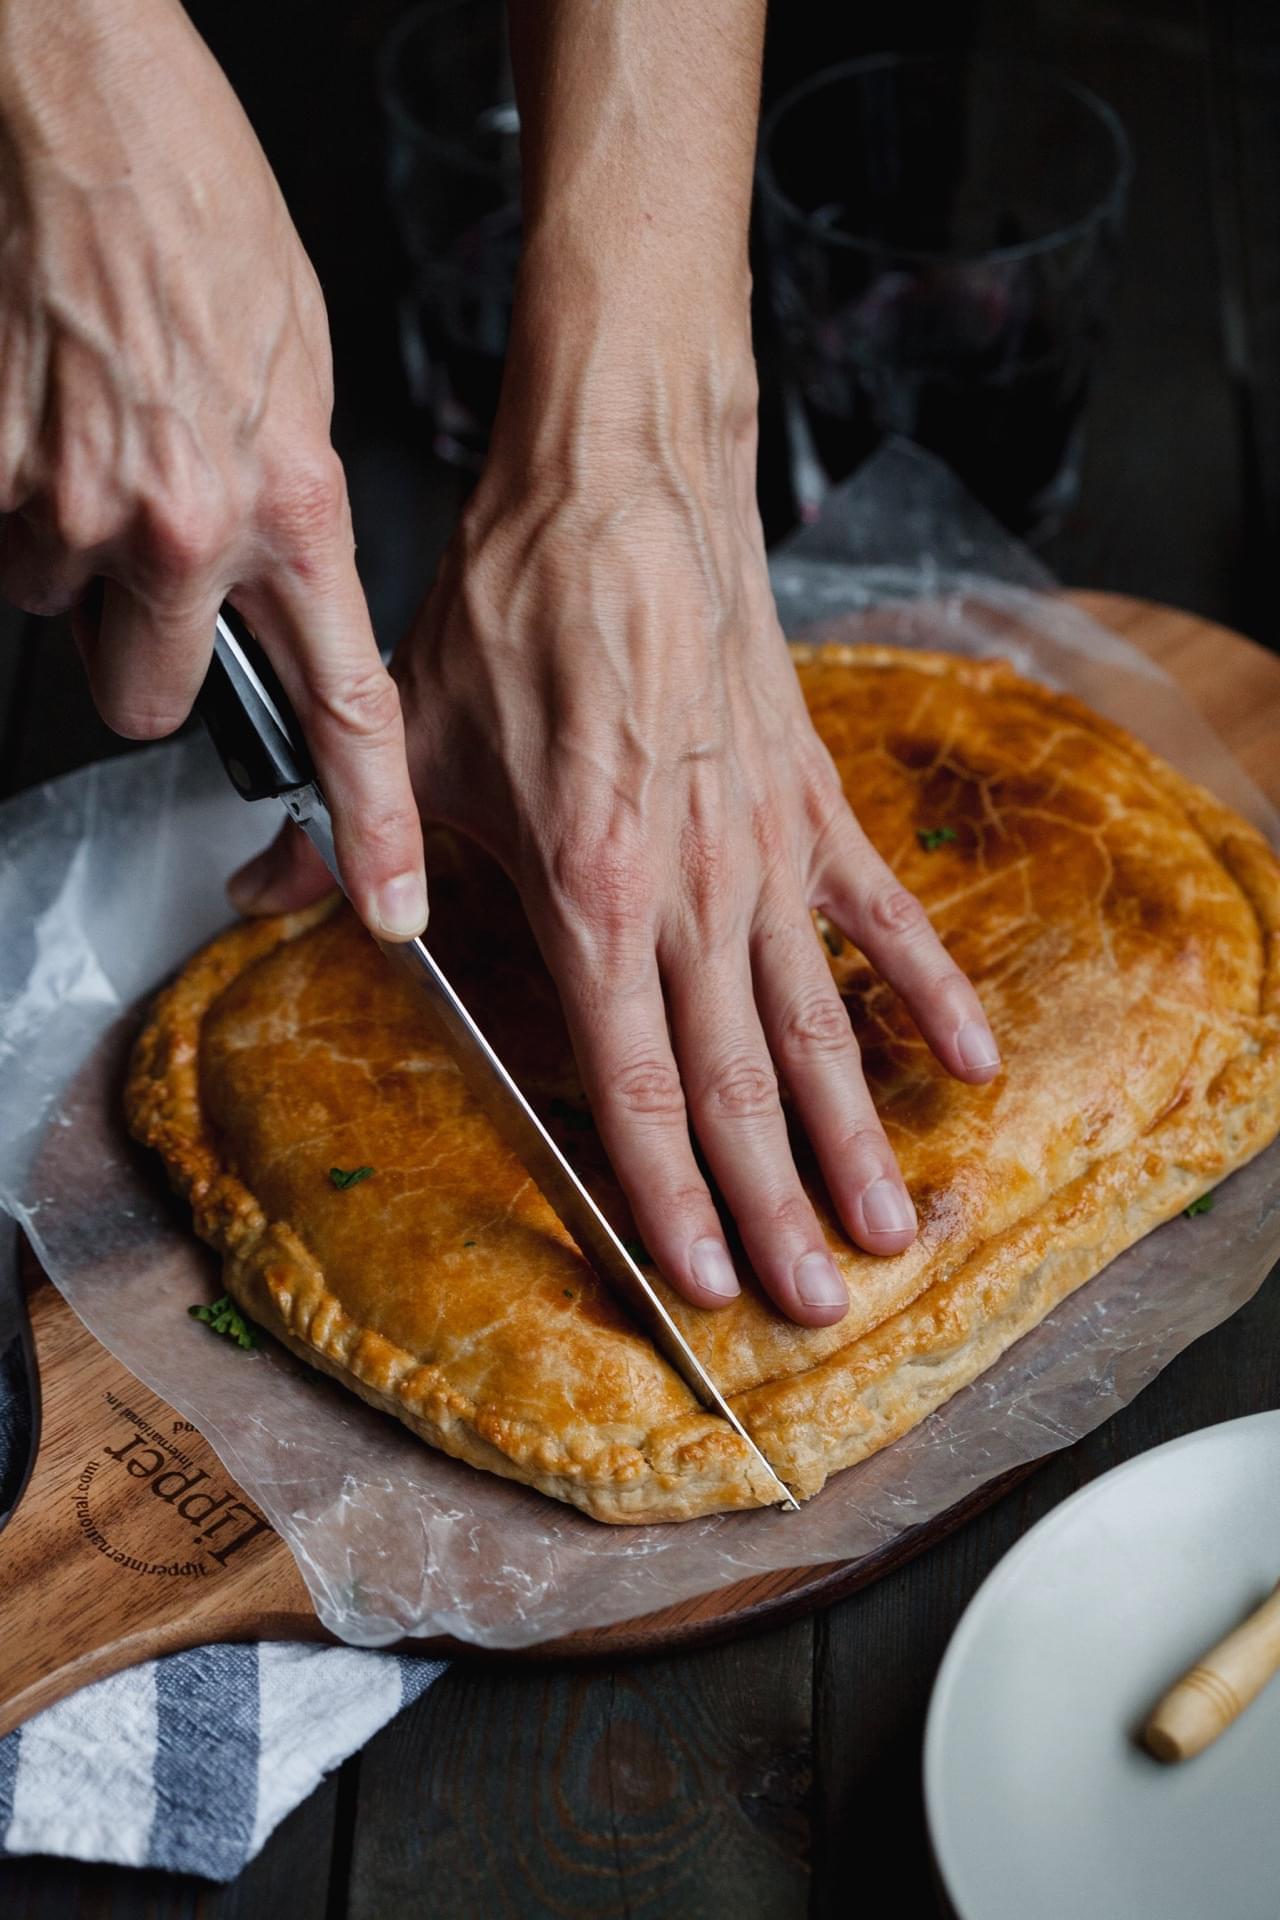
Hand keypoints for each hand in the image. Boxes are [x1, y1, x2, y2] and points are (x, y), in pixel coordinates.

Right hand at [0, 0, 424, 938]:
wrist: (78, 104)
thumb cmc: (199, 211)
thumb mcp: (297, 376)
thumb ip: (289, 507)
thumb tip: (276, 588)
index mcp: (285, 504)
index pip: (342, 704)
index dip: (372, 818)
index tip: (392, 900)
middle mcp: (175, 526)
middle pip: (149, 697)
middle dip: (148, 652)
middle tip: (154, 565)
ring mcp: (63, 504)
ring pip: (57, 607)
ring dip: (74, 557)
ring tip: (99, 443)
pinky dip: (15, 499)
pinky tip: (46, 420)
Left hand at [242, 317, 1001, 1328]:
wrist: (624, 484)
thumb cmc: (518, 605)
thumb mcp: (412, 730)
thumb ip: (352, 842)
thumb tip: (262, 898)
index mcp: (589, 889)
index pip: (631, 1078)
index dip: (668, 1191)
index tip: (702, 1279)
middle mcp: (690, 890)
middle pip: (739, 1081)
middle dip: (774, 1205)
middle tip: (818, 1307)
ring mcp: (766, 848)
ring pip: (819, 1021)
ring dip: (856, 1134)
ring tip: (893, 1227)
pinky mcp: (814, 798)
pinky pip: (882, 912)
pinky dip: (929, 988)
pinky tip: (969, 1062)